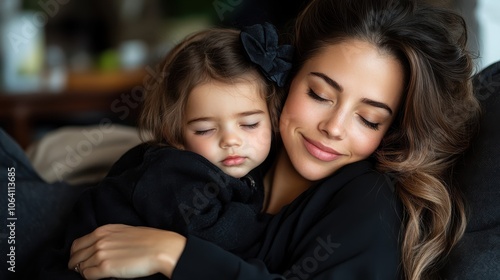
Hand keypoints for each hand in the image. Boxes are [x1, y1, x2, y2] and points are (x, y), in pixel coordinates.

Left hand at [68, 224, 185, 278]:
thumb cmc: (149, 240)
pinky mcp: (105, 268)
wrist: (161, 248)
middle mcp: (99, 241)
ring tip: (94, 274)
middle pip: (75, 256)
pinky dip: (90, 278)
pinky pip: (87, 276)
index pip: (78, 244)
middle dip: (76, 264)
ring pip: (80, 267)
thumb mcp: (125, 231)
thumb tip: (101, 247)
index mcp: (103, 230)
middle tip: (81, 270)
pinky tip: (101, 277)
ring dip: (85, 272)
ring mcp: (100, 254)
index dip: (76, 254)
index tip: (80, 259)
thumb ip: (109, 237)